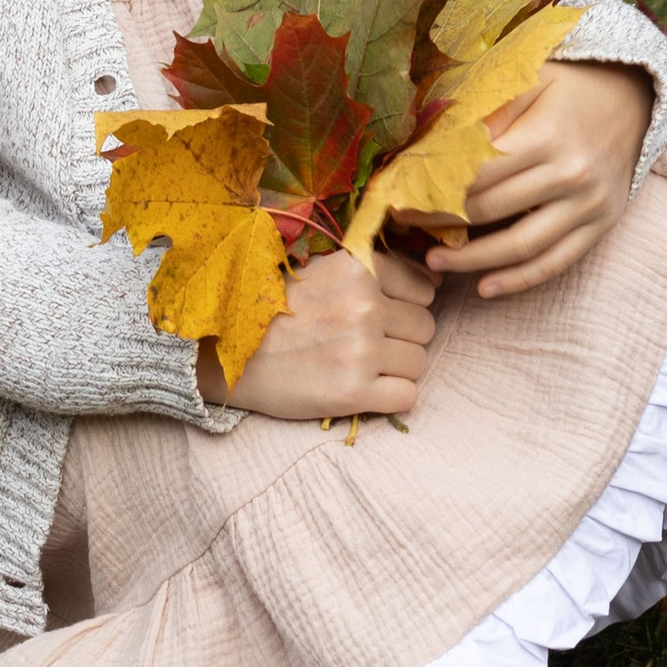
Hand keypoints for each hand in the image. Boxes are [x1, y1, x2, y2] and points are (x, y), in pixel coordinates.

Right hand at [204, 241, 435, 418]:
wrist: (229, 353)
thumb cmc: (280, 310)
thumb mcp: (326, 270)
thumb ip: (377, 270)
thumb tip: (437, 281)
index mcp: (360, 268)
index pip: (423, 290)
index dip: (404, 307)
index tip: (375, 317)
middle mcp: (365, 305)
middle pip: (425, 328)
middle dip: (402, 338)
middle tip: (363, 344)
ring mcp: (361, 349)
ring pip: (420, 362)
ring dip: (396, 369)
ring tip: (358, 366)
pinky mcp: (352, 392)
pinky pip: (408, 396)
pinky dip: (391, 398)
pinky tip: (363, 390)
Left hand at [426, 58, 652, 299]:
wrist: (635, 99)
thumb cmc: (570, 86)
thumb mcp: (530, 77)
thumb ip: (486, 107)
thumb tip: (431, 139)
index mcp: (547, 135)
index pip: (476, 175)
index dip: (432, 190)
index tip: (399, 198)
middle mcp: (571, 174)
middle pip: (492, 210)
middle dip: (441, 223)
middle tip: (405, 228)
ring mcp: (588, 204)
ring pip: (521, 246)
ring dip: (473, 261)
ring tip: (434, 263)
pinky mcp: (600, 225)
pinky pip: (556, 261)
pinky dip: (520, 279)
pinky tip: (486, 288)